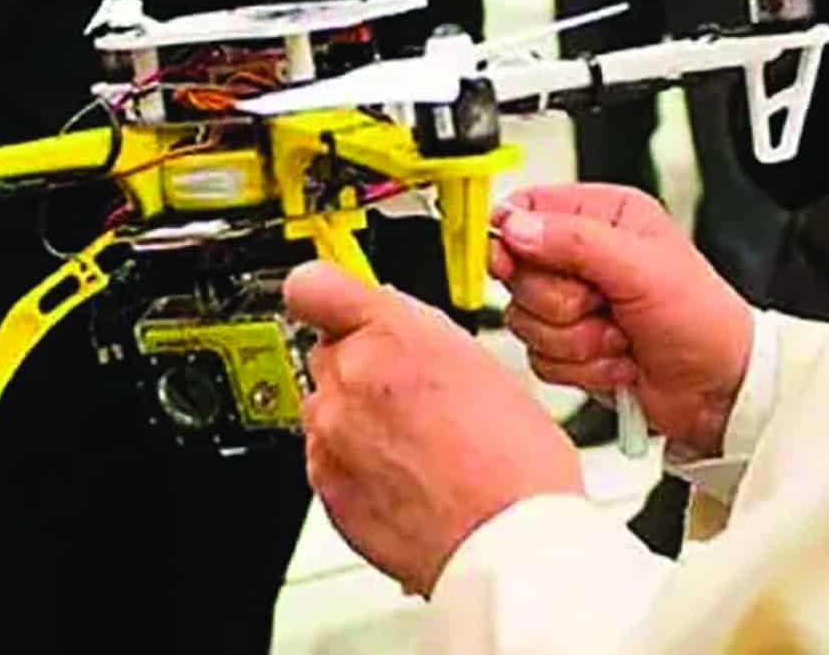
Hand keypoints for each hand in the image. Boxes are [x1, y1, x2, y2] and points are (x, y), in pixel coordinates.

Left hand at [285, 262, 580, 596]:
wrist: (508, 542)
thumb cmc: (514, 463)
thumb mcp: (482, 364)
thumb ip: (421, 337)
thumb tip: (398, 331)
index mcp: (392, 334)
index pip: (313, 285)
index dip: (322, 292)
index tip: (330, 301)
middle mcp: (351, 378)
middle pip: (330, 352)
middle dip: (362, 368)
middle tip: (410, 399)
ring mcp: (331, 434)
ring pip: (327, 406)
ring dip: (357, 419)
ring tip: (414, 447)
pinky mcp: (324, 484)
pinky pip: (327, 457)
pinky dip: (354, 464)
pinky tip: (402, 478)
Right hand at [488, 184, 750, 457]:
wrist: (720, 390)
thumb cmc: (703, 318)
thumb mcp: (643, 267)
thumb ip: (576, 241)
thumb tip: (517, 227)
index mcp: (603, 216)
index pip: (527, 209)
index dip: (511, 238)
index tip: (512, 263)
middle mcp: (584, 256)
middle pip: (520, 274)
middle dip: (562, 303)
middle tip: (604, 305)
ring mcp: (576, 305)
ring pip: (527, 321)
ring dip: (577, 340)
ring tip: (621, 336)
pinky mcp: (572, 347)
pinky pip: (540, 358)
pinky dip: (581, 367)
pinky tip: (618, 359)